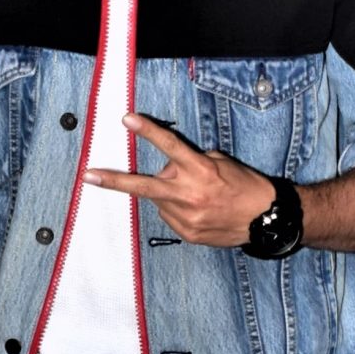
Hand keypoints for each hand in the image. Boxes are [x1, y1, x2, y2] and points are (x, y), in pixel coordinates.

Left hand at [85, 114, 273, 246]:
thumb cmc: (245, 186)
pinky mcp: (187, 233)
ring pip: (159, 200)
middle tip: (88, 175)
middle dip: (114, 180)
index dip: (147, 131)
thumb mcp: (221, 162)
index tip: (127, 120)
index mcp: (200, 170)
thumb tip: (171, 167)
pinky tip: (198, 210)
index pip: (169, 146)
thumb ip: (192, 162)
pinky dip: (177, 210)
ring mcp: (186, 217)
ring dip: (167, 194)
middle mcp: (189, 194)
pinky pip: (170, 217)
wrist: (266, 219)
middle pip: (143, 185)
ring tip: (194, 195)